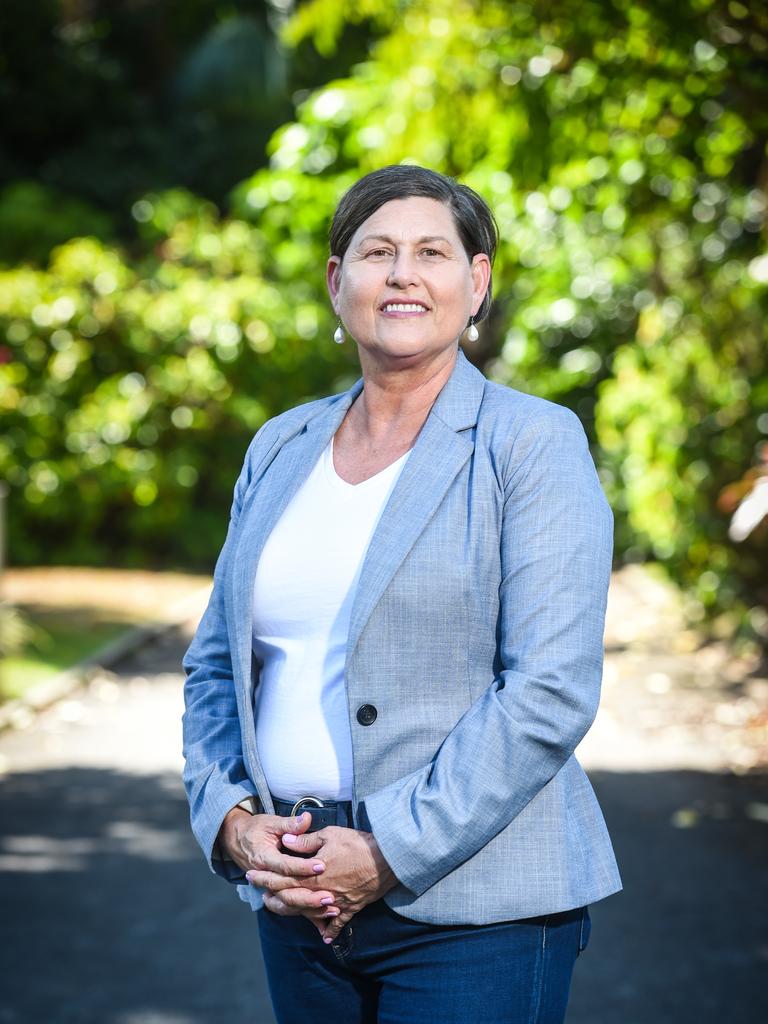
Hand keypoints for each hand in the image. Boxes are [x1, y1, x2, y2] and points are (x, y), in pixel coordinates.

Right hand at [218, 808, 338, 915]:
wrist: (235, 840)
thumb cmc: (254, 830)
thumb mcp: (270, 822)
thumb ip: (290, 824)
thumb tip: (306, 819)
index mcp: (264, 859)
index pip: (285, 866)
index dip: (304, 867)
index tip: (322, 866)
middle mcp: (265, 878)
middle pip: (287, 893)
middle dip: (309, 896)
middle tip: (330, 896)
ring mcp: (268, 888)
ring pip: (288, 906)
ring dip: (310, 909)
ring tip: (332, 909)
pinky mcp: (274, 894)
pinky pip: (290, 909)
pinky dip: (306, 915)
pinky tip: (323, 923)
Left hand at [247, 824, 397, 943]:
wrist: (387, 859)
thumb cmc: (357, 844)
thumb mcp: (329, 835)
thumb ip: (305, 841)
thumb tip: (285, 841)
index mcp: (312, 875)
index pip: (282, 879)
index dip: (265, 878)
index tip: (251, 875)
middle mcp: (321, 893)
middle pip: (291, 898)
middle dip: (273, 895)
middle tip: (260, 895)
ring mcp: (335, 903)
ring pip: (309, 912)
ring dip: (294, 911)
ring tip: (281, 909)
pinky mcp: (351, 907)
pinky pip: (339, 923)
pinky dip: (330, 929)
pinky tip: (324, 936)